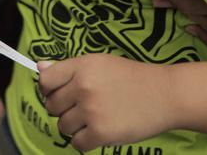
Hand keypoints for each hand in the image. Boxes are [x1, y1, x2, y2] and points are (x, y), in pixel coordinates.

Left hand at [37, 55, 175, 150]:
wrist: (166, 94)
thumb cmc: (133, 78)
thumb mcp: (100, 63)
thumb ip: (69, 68)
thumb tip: (39, 67)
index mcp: (82, 66)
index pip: (45, 80)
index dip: (49, 89)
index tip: (59, 93)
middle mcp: (83, 87)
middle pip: (51, 106)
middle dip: (63, 109)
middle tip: (83, 107)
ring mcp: (92, 111)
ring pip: (63, 126)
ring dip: (75, 126)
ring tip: (95, 118)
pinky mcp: (101, 133)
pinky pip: (77, 144)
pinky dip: (86, 141)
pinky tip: (99, 131)